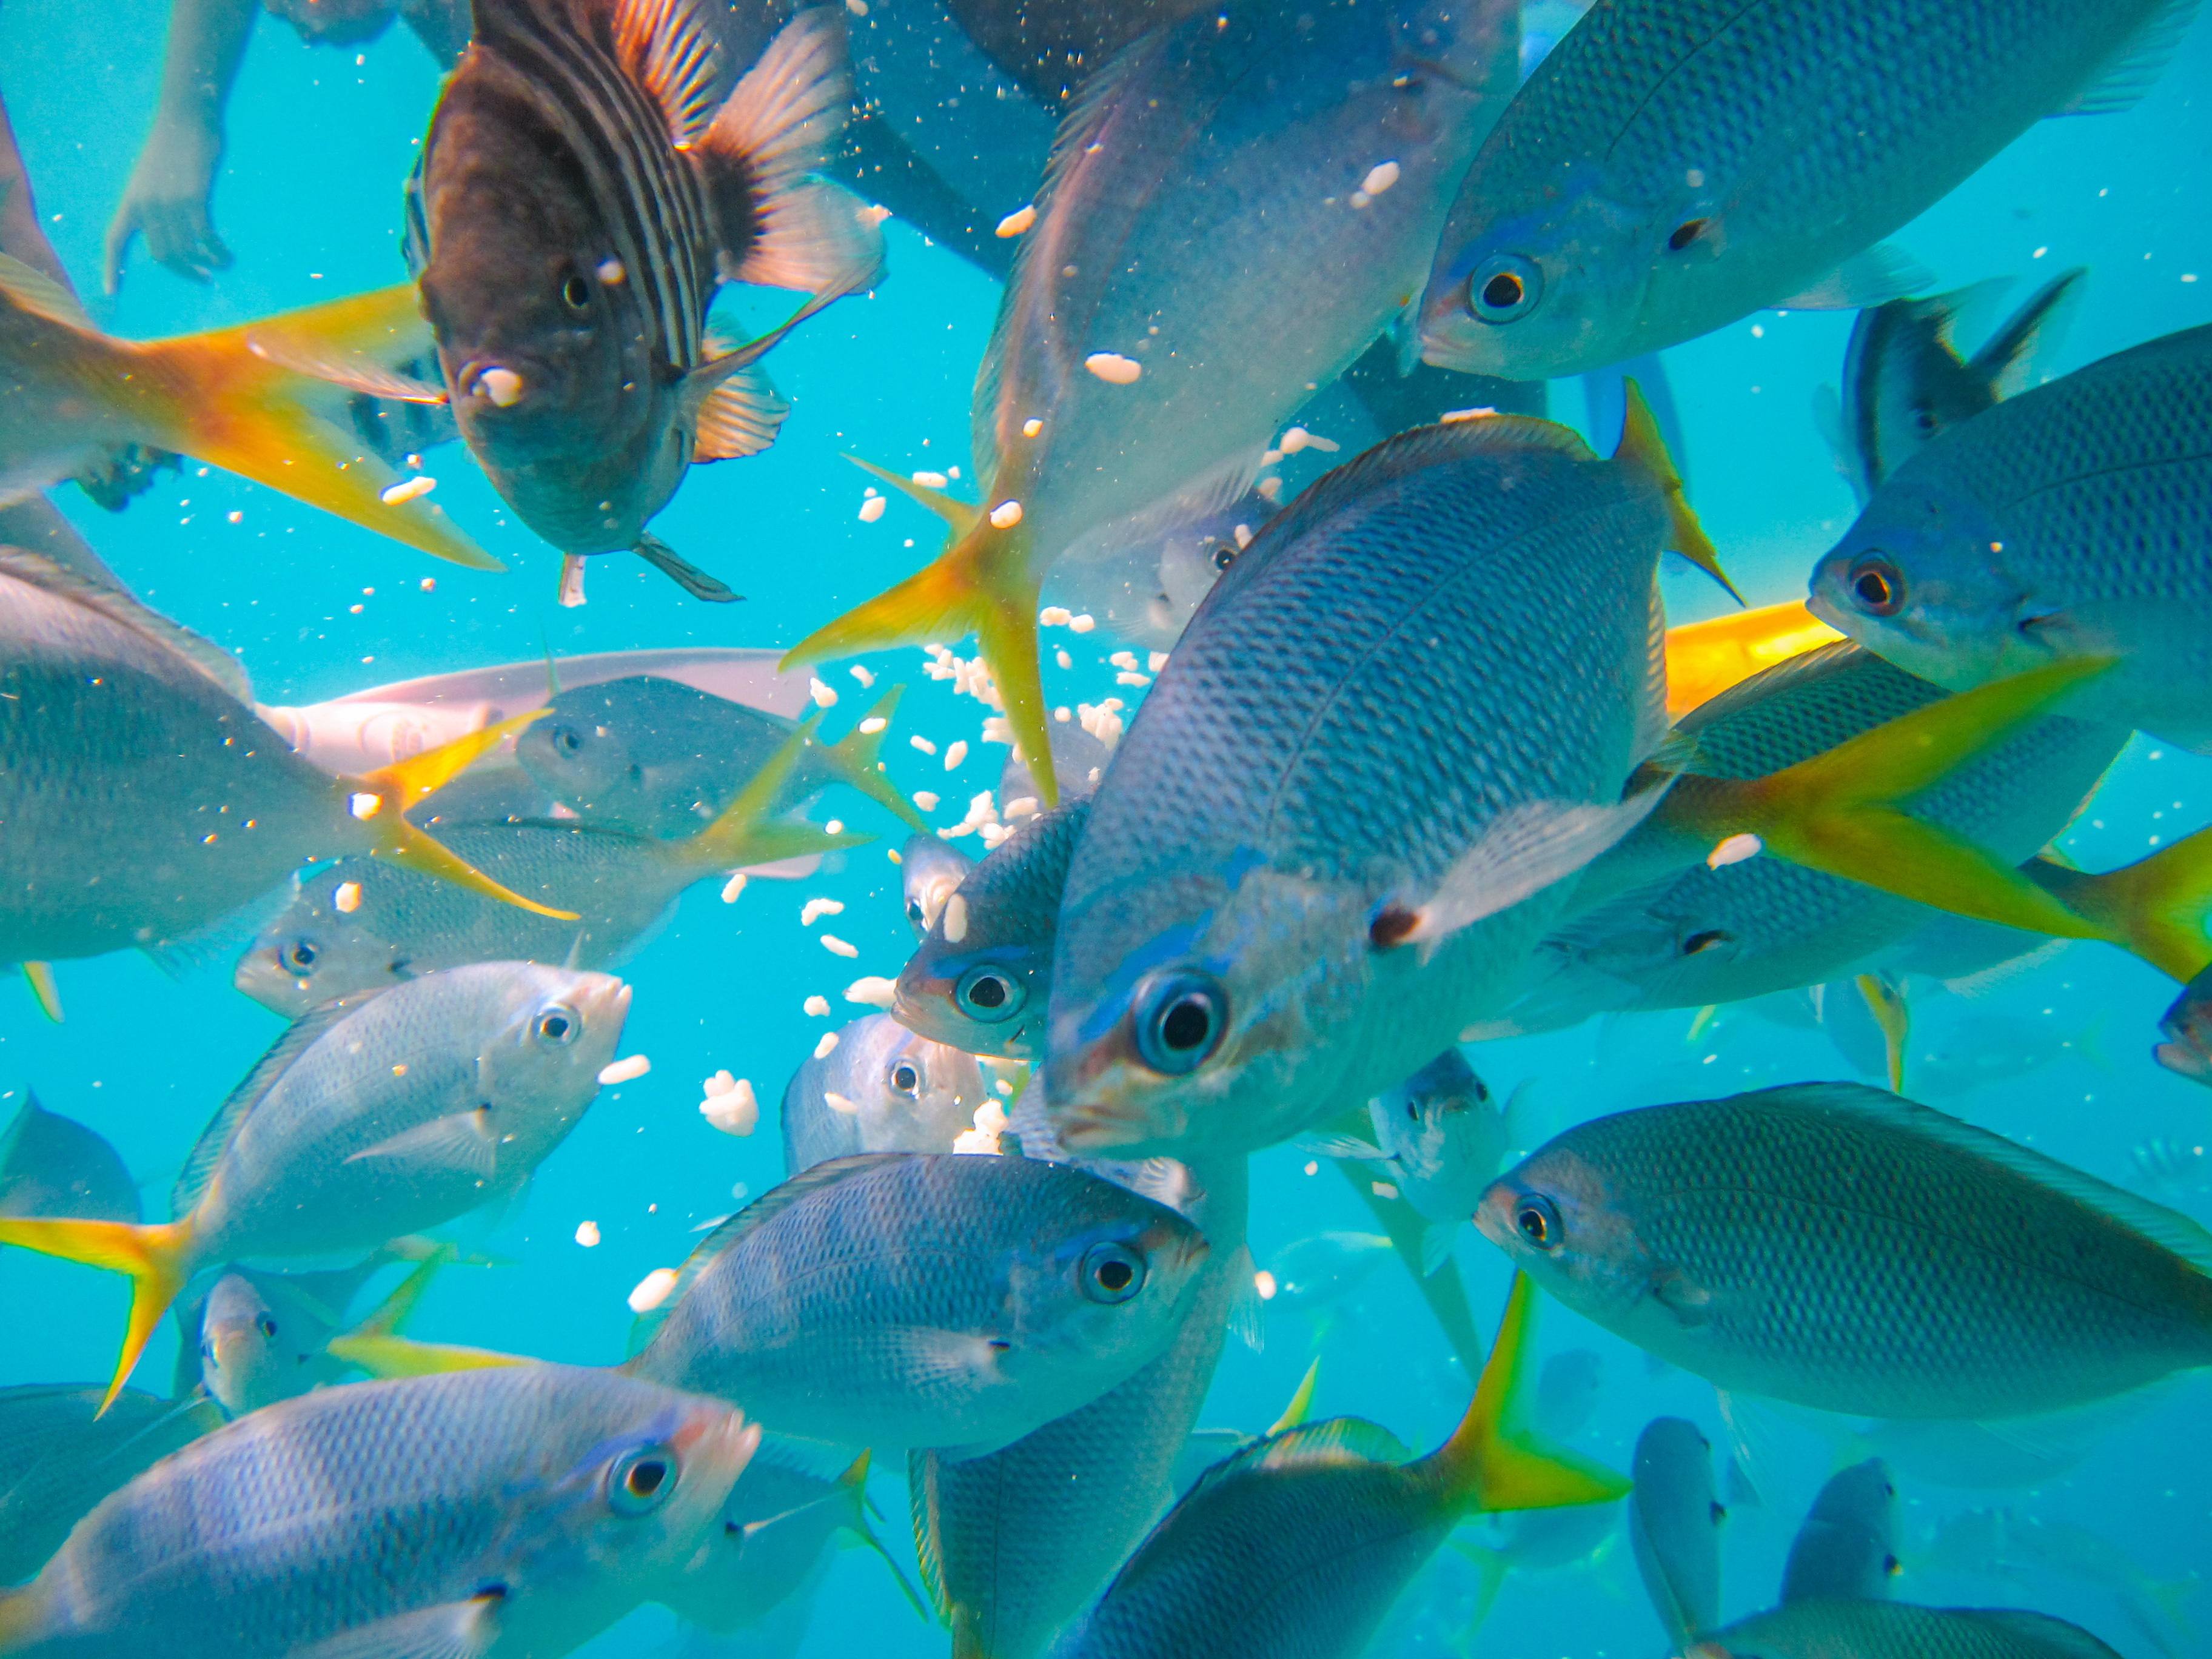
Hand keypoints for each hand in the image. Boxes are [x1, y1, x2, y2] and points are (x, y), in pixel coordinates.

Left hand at [103, 118, 230, 293]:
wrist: (185, 118)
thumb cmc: (173, 145)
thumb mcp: (153, 177)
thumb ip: (157, 203)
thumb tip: (173, 231)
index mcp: (131, 201)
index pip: (114, 240)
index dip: (110, 268)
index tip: (110, 293)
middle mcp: (146, 206)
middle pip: (162, 255)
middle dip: (184, 271)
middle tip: (203, 278)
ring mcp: (169, 204)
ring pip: (185, 250)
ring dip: (205, 263)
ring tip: (220, 265)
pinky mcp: (193, 200)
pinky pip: (205, 238)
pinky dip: (218, 252)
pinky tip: (227, 255)